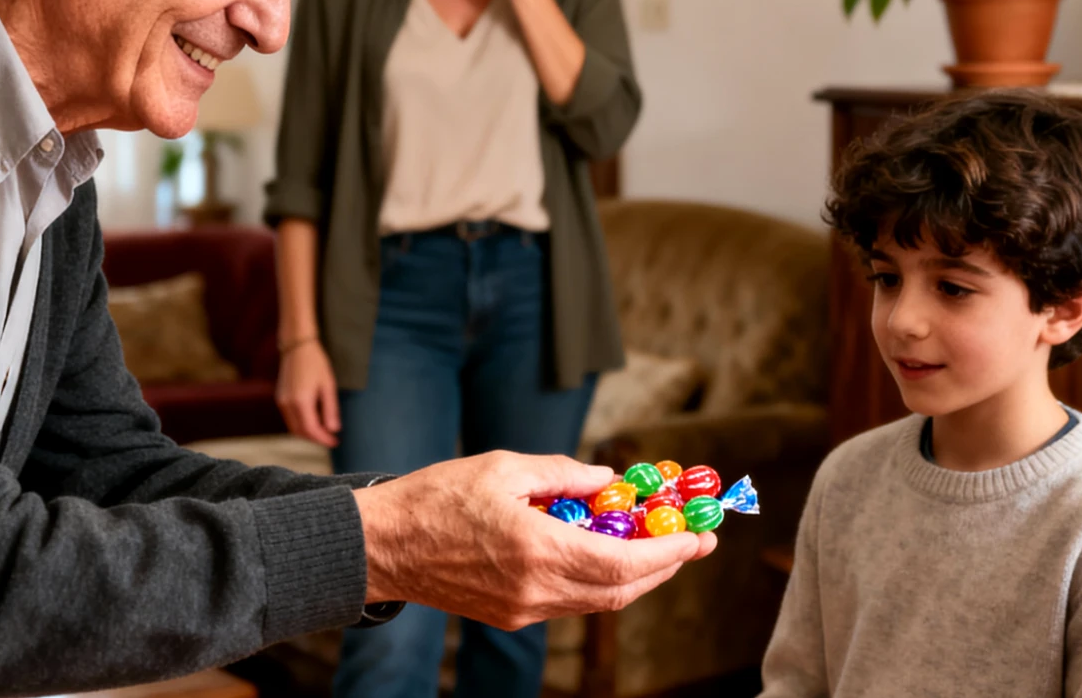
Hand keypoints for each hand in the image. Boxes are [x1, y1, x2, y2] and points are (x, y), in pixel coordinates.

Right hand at [275, 341, 338, 447]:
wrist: (297, 347)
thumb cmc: (316, 363)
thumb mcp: (328, 386)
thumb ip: (330, 410)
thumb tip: (333, 430)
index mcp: (300, 401)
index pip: (311, 430)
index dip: (324, 439)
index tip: (335, 442)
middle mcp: (287, 404)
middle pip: (301, 432)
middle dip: (316, 438)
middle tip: (331, 439)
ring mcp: (281, 402)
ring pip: (293, 427)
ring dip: (308, 433)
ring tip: (324, 432)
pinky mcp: (280, 398)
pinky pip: (290, 419)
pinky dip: (301, 424)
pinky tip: (313, 421)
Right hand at [354, 451, 717, 629]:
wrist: (383, 546)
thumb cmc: (437, 497)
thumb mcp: (503, 467)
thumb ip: (563, 474)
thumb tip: (608, 481)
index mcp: (535, 549)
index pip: (622, 562)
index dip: (667, 552)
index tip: (697, 537)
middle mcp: (535, 589)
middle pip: (620, 590)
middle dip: (664, 566)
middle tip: (693, 541)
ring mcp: (523, 609)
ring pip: (598, 601)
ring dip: (636, 576)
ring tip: (659, 544)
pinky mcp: (511, 615)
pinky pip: (571, 603)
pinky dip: (602, 581)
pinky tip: (609, 553)